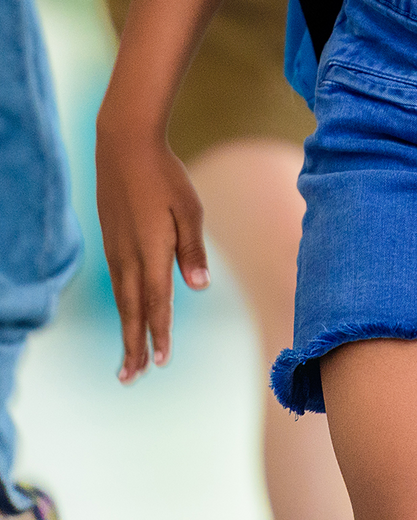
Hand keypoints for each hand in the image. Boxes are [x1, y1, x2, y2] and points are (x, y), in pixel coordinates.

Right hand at [96, 124, 209, 382]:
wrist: (125, 146)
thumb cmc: (164, 175)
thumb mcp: (188, 208)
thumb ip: (192, 248)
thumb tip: (197, 285)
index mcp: (151, 251)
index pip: (156, 302)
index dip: (159, 333)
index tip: (161, 361)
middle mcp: (129, 257)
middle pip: (132, 310)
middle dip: (134, 345)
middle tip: (132, 377)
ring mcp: (116, 249)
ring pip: (121, 299)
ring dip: (126, 330)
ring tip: (128, 358)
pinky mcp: (111, 240)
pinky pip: (117, 282)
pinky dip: (122, 305)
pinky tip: (128, 313)